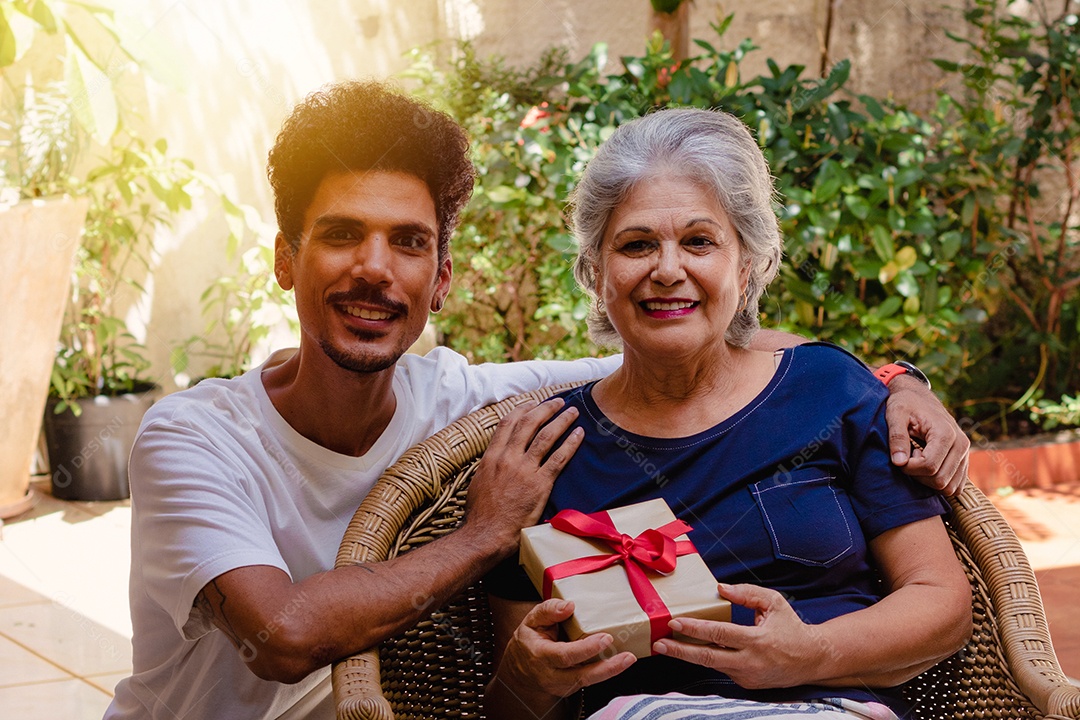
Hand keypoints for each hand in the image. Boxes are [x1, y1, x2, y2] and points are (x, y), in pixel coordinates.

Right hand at [465, 399, 583, 550]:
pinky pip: (559, 458)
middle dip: (546, 409)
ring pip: (546, 436)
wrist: (486, 534)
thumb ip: (489, 466)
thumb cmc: (481, 515)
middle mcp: (508, 458)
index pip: (507, 424)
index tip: (532, 403)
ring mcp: (525, 470)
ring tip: (572, 412)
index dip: (521, 409)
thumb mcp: (478, 482)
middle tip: (558, 402)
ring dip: (562, 420)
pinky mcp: (540, 484)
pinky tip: (579, 434)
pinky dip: (570, 443)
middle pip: (529, 423)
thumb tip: (495, 458)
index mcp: (492, 457)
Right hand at [494, 599, 635, 700]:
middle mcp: (552, 675)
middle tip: (626, 656)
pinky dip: (606, 673)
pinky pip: (590, 681)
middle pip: (581, 676)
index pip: (564, 655)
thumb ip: (548, 610)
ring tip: (628, 659)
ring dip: (611, 672)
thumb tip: (570, 606)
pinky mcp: (571, 688)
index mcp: (540, 655)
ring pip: (588, 682)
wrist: (520, 672)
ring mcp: (562, 685)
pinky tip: (621, 662)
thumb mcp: (531, 621)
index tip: (604, 638)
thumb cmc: (529, 642)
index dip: (586, 649)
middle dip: (606, 668)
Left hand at [653, 583, 821, 689]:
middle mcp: (750, 662)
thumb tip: (720, 588)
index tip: (674, 623)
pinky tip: (692, 649)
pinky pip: (722, 668)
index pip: (720, 635)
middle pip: (708, 657)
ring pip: (712, 665)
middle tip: (659, 644)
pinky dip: (708, 659)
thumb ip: (747, 593)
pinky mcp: (746, 684)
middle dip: (681, 650)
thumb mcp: (773, 603)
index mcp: (757, 641)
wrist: (811, 660)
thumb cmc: (790, 627)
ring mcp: (747, 676)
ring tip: (666, 646)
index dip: (696, 629)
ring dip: (688, 655)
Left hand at [885, 376, 969, 495]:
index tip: (899, 457)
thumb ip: (896, 437)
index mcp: (946, 433)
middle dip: (918, 475)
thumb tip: (899, 462)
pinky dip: (938, 483)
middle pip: (940, 481)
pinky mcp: (963, 462)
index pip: (929, 466)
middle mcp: (961, 445)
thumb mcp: (895, 415)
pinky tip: (927, 467)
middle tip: (909, 457)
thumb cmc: (905, 405)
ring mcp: (965, 454)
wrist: (918, 398)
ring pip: (949, 488)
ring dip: (929, 481)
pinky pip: (955, 486)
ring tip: (918, 459)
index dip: (909, 468)